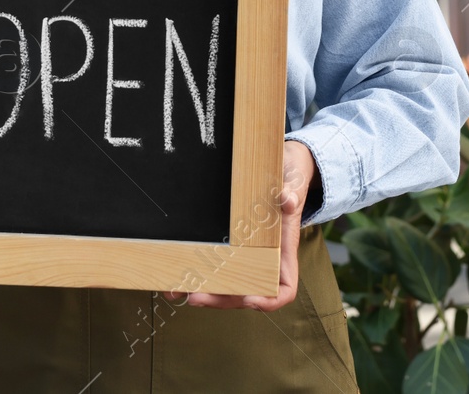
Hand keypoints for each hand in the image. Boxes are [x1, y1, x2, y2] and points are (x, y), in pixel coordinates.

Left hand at [180, 140, 315, 310]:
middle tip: (195, 297)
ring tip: (176, 290)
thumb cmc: (290, 180)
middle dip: (221, 299)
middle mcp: (265, 259)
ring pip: (228, 284)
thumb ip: (291, 193)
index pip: (284, 289)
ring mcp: (247, 254)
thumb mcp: (293, 183)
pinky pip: (215, 265)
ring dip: (203, 291)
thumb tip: (286, 199)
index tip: (249, 298)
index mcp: (283, 252)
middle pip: (246, 293)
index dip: (268, 300)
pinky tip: (176, 273)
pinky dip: (197, 273)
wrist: (283, 167)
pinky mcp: (231, 244)